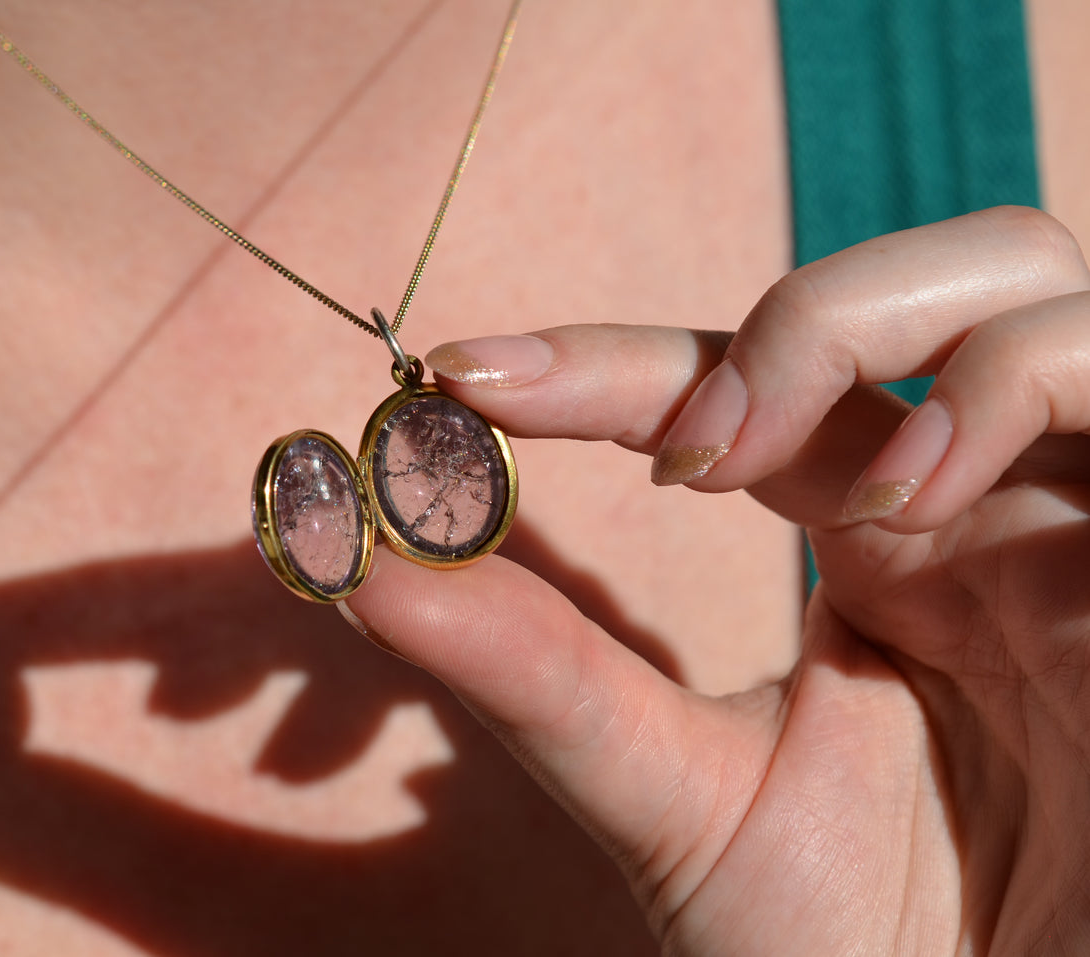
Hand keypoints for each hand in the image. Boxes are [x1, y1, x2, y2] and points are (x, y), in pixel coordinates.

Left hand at [341, 207, 1089, 953]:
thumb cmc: (846, 939)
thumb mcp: (674, 797)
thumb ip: (539, 677)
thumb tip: (359, 565)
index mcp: (868, 535)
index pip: (736, 382)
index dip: (604, 360)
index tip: (458, 376)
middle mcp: (976, 499)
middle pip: (920, 279)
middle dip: (797, 321)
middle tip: (689, 456)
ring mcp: (1078, 515)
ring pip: (1034, 290)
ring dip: (912, 348)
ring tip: (849, 503)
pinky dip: (1012, 394)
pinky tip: (917, 514)